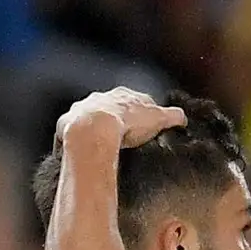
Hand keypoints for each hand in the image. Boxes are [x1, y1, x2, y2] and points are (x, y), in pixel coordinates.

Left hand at [53, 86, 186, 152]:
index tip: (137, 125)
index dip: (135, 113)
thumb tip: (183, 118)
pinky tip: (76, 154)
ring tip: (94, 147)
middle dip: (110, 120)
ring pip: (85, 118)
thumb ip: (172, 117)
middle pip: (106, 108)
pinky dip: (72, 143)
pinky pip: (68, 134)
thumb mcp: (157, 119)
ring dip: (89, 129)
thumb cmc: (128, 122)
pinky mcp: (66, 125)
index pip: (131, 101)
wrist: (96, 129)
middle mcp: (98, 99)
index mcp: (121, 95)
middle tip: (116, 137)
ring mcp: (80, 110)